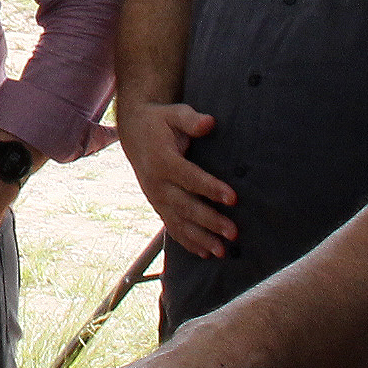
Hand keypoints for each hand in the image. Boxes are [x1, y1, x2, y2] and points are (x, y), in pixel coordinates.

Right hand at [122, 101, 237, 258]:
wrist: (133, 132)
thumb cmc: (160, 122)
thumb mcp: (174, 114)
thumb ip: (191, 119)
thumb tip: (209, 122)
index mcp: (162, 160)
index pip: (189, 177)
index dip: (210, 188)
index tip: (232, 198)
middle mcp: (157, 183)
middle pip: (185, 206)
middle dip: (210, 221)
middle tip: (233, 232)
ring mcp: (156, 197)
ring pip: (179, 222)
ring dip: (201, 238)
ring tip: (221, 251)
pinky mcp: (157, 205)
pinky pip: (172, 227)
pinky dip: (187, 242)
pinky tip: (205, 253)